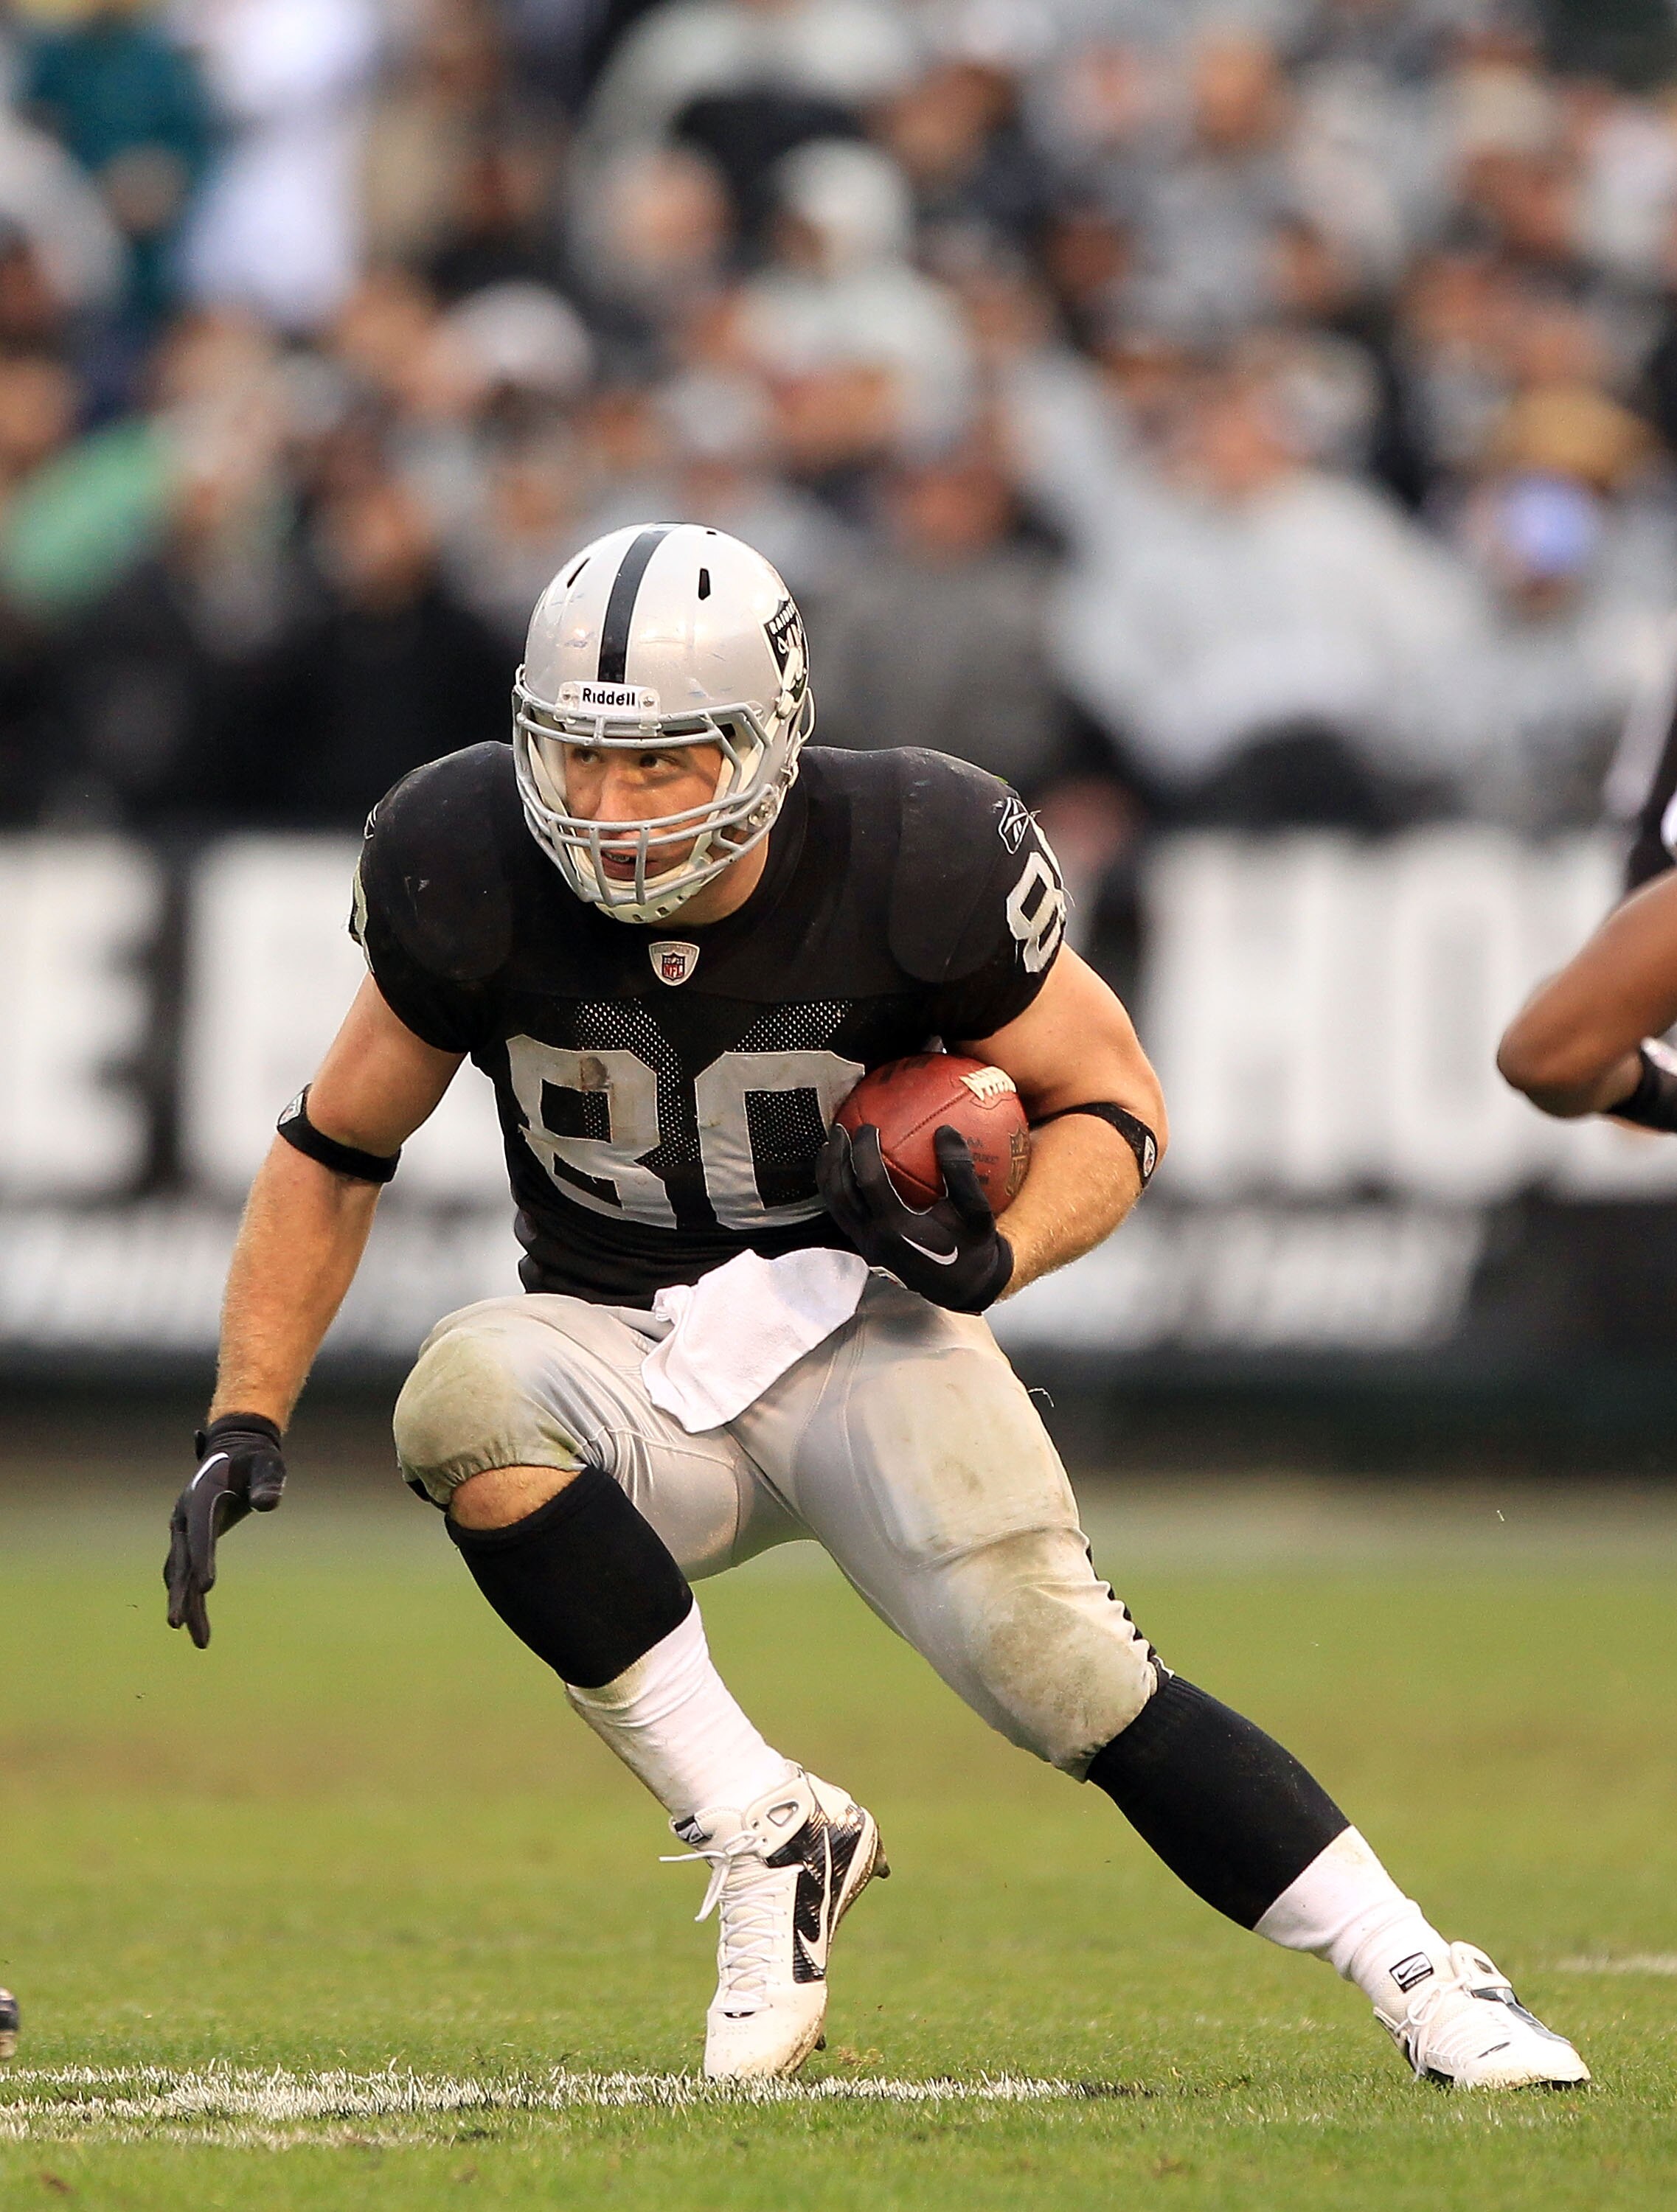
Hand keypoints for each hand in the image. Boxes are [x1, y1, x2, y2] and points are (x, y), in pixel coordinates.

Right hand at [164, 1415, 286, 1647]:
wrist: (236, 1449)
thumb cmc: (256, 1458)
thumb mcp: (267, 1464)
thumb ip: (267, 1483)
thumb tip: (267, 1504)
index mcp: (201, 1498)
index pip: (200, 1534)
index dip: (202, 1560)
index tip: (205, 1588)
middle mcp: (185, 1517)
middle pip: (181, 1561)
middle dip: (181, 1595)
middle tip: (177, 1625)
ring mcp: (184, 1530)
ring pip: (180, 1574)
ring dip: (186, 1605)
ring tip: (201, 1640)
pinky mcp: (191, 1540)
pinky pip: (187, 1573)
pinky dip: (191, 1598)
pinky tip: (198, 1624)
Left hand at [817, 1123, 1013, 1312]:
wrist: (964, 1287)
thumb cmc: (972, 1247)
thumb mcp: (977, 1211)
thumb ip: (961, 1172)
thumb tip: (945, 1130)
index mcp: (897, 1229)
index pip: (869, 1181)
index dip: (863, 1150)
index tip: (869, 1126)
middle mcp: (875, 1239)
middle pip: (840, 1193)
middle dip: (835, 1158)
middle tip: (840, 1128)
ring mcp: (866, 1246)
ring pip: (835, 1205)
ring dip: (829, 1173)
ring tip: (831, 1146)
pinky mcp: (865, 1249)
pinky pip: (842, 1214)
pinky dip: (837, 1189)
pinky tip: (843, 1171)